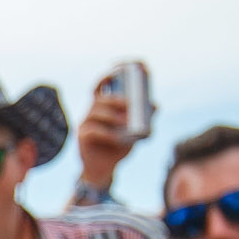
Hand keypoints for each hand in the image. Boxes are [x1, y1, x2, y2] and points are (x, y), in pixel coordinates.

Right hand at [76, 74, 139, 189]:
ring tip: (126, 122)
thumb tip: (155, 105)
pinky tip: (117, 139)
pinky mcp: (82, 136)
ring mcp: (85, 123)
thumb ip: (144, 119)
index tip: (118, 68)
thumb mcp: (134, 132)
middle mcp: (92, 112)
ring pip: (96, 112)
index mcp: (102, 107)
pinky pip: (94, 130)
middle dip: (115, 99)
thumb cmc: (118, 148)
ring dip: (112, 116)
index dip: (107, 76)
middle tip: (130, 104)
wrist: (104, 170)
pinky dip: (108, 134)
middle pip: (100, 99)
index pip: (101, 86)